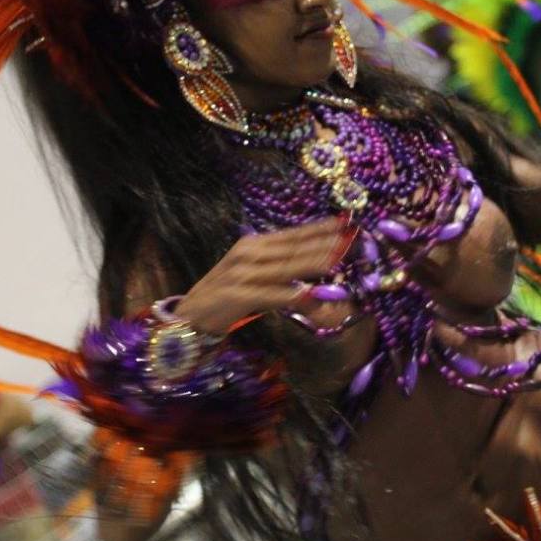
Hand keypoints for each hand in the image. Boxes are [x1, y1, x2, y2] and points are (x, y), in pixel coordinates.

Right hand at [174, 217, 356, 335]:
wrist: (190, 316)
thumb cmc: (228, 297)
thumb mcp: (257, 280)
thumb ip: (282, 277)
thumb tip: (315, 284)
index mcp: (254, 245)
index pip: (292, 235)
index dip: (319, 230)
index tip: (344, 224)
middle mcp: (248, 253)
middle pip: (292, 248)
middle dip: (323, 244)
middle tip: (350, 239)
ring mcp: (241, 273)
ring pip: (284, 267)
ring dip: (311, 264)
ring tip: (336, 260)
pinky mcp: (235, 294)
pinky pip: (267, 293)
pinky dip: (287, 293)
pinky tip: (305, 293)